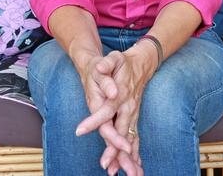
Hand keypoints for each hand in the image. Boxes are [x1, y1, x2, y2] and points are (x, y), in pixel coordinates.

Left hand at [77, 45, 154, 175]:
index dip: (94, 120)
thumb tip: (99, 67)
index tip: (80, 131)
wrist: (142, 64)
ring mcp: (133, 114)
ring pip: (129, 138)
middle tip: (105, 165)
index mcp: (120, 94)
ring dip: (125, 157)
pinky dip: (134, 155)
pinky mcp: (134, 118)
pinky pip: (135, 138)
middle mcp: (128, 107)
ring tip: (119, 173)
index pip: (106, 109)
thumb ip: (106, 63)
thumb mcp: (114, 58)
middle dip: (113, 148)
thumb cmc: (123, 63)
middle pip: (120, 130)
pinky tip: (133, 169)